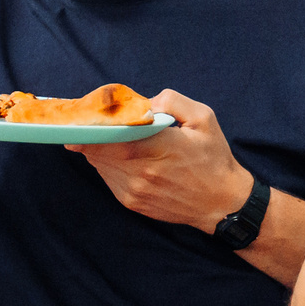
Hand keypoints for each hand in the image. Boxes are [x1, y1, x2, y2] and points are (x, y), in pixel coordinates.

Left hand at [66, 89, 252, 232]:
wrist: (222, 203)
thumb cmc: (213, 158)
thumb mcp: (203, 119)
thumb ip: (171, 102)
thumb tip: (141, 103)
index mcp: (159, 147)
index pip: (110, 136)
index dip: (90, 125)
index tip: (81, 115)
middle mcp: (141, 172)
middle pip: (96, 149)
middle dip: (90, 133)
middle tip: (88, 120)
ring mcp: (133, 190)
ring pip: (98, 163)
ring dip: (98, 148)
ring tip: (107, 135)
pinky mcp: (131, 202)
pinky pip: (107, 177)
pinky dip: (108, 164)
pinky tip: (121, 155)